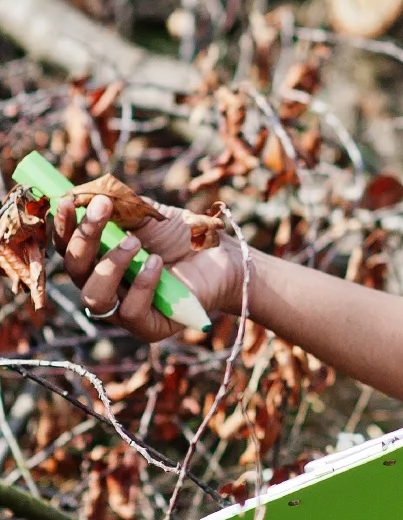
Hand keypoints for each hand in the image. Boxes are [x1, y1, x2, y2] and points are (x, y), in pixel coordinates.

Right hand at [53, 194, 244, 342]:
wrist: (222, 256)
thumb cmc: (183, 236)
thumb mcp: (149, 213)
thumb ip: (119, 205)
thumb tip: (86, 192)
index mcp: (98, 261)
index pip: (67, 248)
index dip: (62, 226)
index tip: (66, 201)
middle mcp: (104, 288)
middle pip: (75, 269)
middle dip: (86, 237)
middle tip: (103, 209)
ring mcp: (123, 311)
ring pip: (94, 297)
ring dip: (110, 265)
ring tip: (135, 242)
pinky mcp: (148, 327)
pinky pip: (130, 311)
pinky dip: (141, 283)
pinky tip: (158, 262)